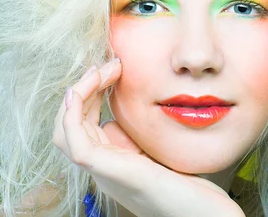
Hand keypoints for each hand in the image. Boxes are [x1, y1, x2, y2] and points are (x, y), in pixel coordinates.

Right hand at [52, 59, 244, 216]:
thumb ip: (141, 138)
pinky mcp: (107, 171)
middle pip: (72, 125)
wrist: (201, 214)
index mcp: (115, 162)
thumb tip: (124, 117)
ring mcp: (104, 170)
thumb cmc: (190, 187)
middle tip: (108, 65)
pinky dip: (71, 113)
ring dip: (79, 94)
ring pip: (66, 130)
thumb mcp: (160, 152)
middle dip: (85, 89)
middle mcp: (104, 167)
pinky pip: (74, 141)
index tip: (113, 70)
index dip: (93, 94)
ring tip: (102, 70)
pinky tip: (81, 91)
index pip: (86, 125)